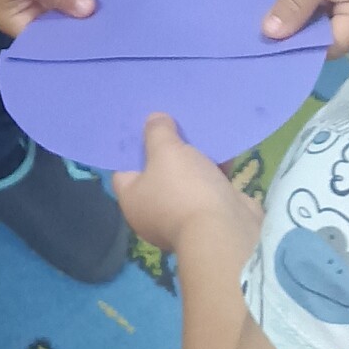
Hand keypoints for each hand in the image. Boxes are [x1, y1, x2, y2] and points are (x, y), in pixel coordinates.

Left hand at [115, 112, 261, 253]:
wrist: (225, 229)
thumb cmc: (184, 189)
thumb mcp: (165, 151)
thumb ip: (157, 132)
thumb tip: (154, 119)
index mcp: (133, 200)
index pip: (123, 169)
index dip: (132, 147)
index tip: (142, 125)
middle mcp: (153, 212)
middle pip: (157, 172)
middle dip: (168, 149)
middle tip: (173, 122)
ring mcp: (184, 216)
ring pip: (186, 179)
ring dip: (195, 159)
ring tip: (199, 128)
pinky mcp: (211, 216)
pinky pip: (210, 187)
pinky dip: (215, 170)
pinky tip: (221, 147)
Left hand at [266, 0, 348, 58]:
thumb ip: (292, 9)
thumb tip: (271, 36)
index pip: (337, 43)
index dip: (305, 46)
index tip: (272, 47)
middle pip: (334, 35)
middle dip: (302, 35)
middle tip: (267, 40)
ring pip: (327, 22)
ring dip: (302, 22)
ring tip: (271, 27)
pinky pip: (327, 7)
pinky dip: (306, 8)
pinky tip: (283, 10)